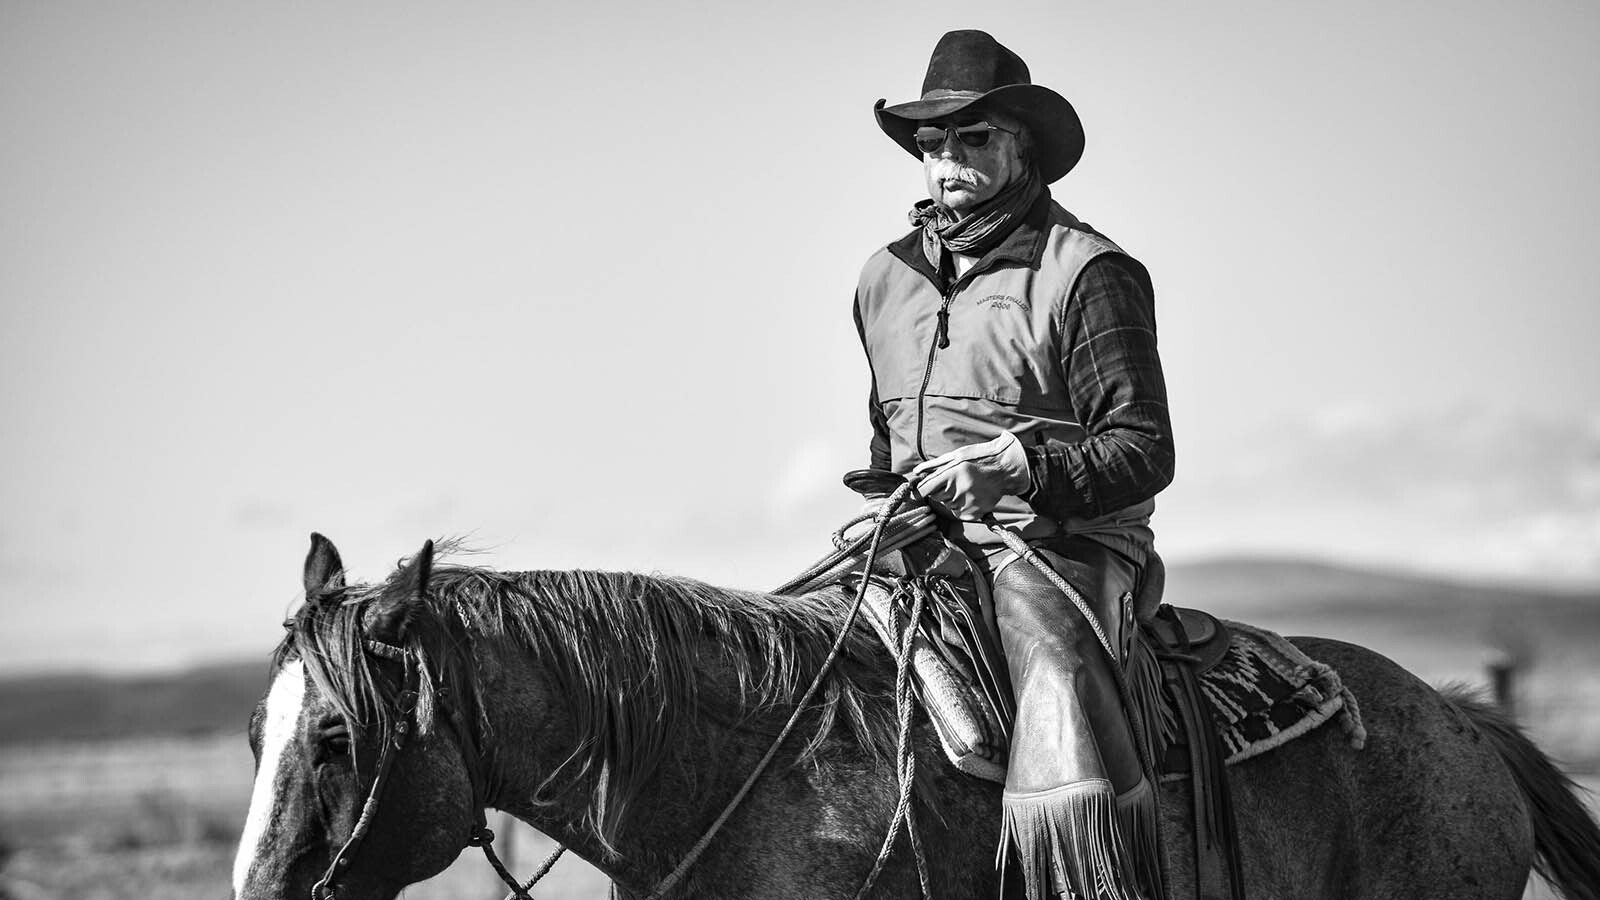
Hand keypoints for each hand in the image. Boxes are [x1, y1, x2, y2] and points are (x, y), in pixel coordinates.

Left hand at [909, 431, 1030, 520]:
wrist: (1005, 470)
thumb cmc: (979, 459)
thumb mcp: (957, 456)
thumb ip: (934, 465)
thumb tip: (916, 471)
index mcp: (952, 473)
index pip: (925, 489)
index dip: (918, 492)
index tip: (915, 492)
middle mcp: (958, 490)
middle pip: (935, 497)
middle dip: (940, 490)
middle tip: (953, 481)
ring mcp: (967, 503)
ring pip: (947, 505)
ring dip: (951, 498)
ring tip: (965, 486)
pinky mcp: (974, 513)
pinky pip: (957, 513)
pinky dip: (960, 506)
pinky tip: (971, 495)